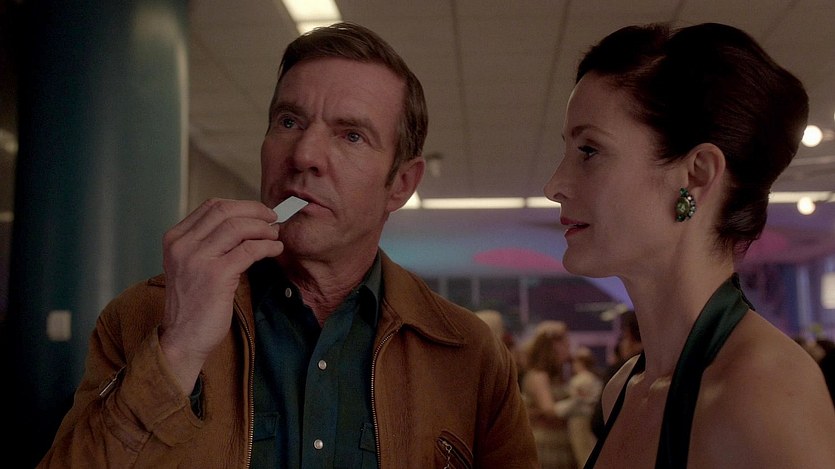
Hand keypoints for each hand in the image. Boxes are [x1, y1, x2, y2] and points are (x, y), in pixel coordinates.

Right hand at [158, 198, 282, 393]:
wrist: (183, 338)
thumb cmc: (193, 304)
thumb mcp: (191, 265)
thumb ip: (209, 243)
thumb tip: (246, 223)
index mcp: (175, 239)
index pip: (211, 207)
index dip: (241, 206)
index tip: (259, 212)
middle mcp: (183, 245)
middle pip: (226, 211)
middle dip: (255, 211)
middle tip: (272, 219)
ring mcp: (198, 259)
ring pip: (239, 227)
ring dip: (263, 228)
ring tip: (275, 235)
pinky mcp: (216, 275)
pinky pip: (249, 250)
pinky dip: (267, 246)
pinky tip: (275, 249)